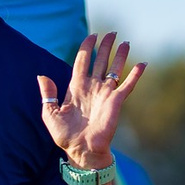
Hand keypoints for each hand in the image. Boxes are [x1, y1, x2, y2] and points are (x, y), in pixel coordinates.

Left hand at [41, 32, 145, 164]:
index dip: (87, 48)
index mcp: (76, 87)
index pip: (82, 61)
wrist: (80, 151)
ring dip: (120, 55)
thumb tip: (42, 76)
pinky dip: (135, 75)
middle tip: (111, 33)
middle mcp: (93, 88)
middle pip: (100, 61)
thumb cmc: (64, 135)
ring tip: (126, 42)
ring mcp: (105, 94)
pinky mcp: (116, 102)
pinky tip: (142, 64)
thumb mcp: (49, 113)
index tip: (91, 36)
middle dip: (106, 46)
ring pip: (114, 69)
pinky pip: (127, 85)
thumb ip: (48, 94)